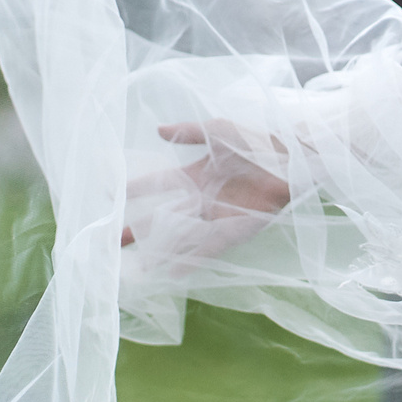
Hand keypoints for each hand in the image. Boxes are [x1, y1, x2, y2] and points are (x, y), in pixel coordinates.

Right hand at [117, 120, 291, 254]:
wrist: (290, 159)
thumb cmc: (257, 142)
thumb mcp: (218, 130)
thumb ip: (189, 132)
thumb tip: (157, 129)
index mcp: (196, 175)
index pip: (159, 183)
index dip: (136, 188)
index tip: (112, 193)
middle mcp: (202, 199)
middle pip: (163, 217)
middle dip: (138, 229)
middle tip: (114, 241)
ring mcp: (215, 216)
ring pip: (180, 236)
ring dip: (160, 251)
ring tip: (139, 266)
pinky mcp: (233, 228)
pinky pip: (206, 247)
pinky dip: (189, 259)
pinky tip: (172, 273)